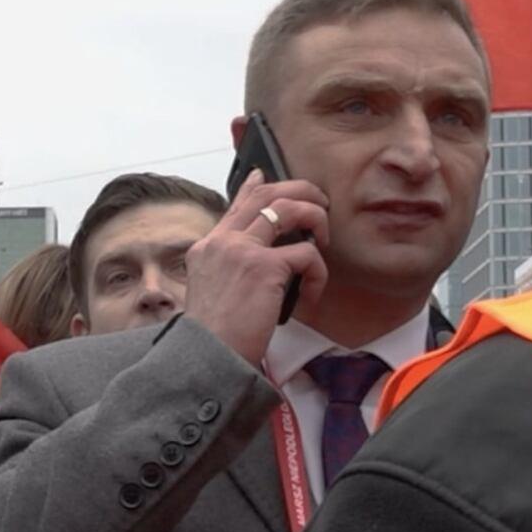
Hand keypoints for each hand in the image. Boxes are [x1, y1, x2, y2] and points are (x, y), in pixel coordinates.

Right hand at [183, 172, 328, 367]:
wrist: (208, 357)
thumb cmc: (215, 338)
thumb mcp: (213, 294)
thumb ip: (231, 271)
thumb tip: (268, 262)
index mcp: (207, 248)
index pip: (235, 205)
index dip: (254, 186)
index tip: (265, 174)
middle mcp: (222, 242)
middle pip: (266, 193)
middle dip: (300, 190)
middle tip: (320, 203)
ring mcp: (241, 250)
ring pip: (289, 209)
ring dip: (316, 217)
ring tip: (325, 240)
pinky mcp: (264, 267)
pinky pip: (306, 255)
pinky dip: (318, 273)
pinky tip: (312, 293)